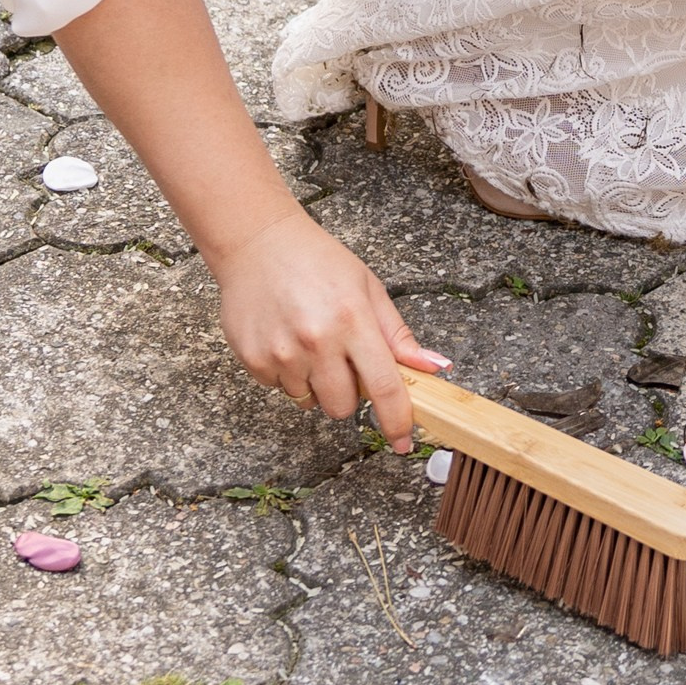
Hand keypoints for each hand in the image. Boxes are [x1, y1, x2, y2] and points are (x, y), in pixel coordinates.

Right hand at [209, 207, 447, 449]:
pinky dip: (288, 374)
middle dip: (349, 396)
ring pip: (310, 401)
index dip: (396, 420)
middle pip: (343, 407)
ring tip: (310, 344)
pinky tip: (286, 340)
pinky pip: (280, 388)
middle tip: (343, 363)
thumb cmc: (318, 263)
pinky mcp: (252, 358)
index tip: (402, 441)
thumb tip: (433, 368)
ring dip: (316, 384)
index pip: (384, 387)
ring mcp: (280, 352)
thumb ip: (398, 336)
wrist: (257, 243)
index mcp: (353, 322)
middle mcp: (316, 341)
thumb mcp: (369, 290)